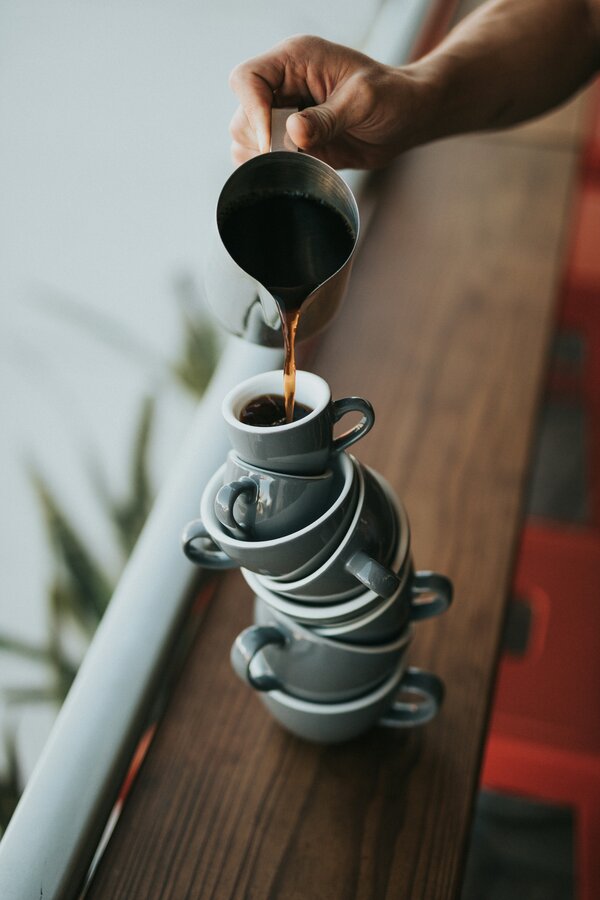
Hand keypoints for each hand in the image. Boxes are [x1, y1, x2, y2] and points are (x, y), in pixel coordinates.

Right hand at [229, 35, 428, 169]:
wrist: (406, 119)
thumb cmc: (392, 97)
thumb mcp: (364, 101)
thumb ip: (327, 117)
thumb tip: (292, 133)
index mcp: (295, 60)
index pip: (247, 79)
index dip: (252, 111)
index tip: (272, 142)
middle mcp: (283, 85)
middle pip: (242, 115)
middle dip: (262, 142)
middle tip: (297, 156)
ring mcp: (283, 115)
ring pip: (245, 141)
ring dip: (268, 159)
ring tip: (304, 161)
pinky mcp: (290, 142)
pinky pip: (262, 159)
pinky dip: (274, 171)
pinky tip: (302, 169)